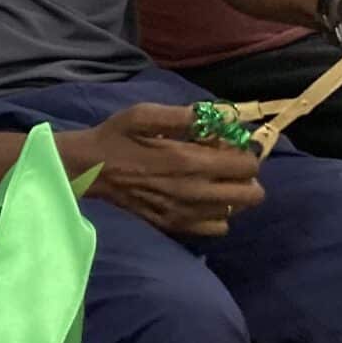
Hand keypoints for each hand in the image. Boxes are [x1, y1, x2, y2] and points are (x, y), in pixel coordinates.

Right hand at [60, 104, 262, 238]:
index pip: (248, 165)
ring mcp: (186, 214)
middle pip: (252, 194)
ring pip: (237, 211)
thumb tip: (227, 118)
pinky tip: (201, 200)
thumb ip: (187, 116)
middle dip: (245, 176)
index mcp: (189, 161)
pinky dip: (216, 214)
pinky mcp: (176, 227)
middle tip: (225, 165)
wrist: (89, 170)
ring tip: (212, 181)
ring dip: (231, 195)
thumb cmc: (117, 137)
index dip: (243, 152)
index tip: (227, 146)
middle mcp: (194, 192)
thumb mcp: (145, 114)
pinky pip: (217, 228)